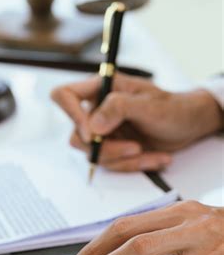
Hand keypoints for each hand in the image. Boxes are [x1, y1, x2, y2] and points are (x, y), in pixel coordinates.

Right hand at [51, 73, 222, 170]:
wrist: (189, 124)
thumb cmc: (173, 107)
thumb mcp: (149, 105)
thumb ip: (119, 108)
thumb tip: (93, 125)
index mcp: (100, 89)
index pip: (65, 95)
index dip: (71, 115)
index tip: (92, 134)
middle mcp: (96, 109)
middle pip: (78, 135)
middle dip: (106, 148)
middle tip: (134, 148)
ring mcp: (103, 130)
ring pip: (94, 154)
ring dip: (123, 159)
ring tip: (148, 151)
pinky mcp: (112, 148)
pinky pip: (111, 164)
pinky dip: (133, 165)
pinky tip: (154, 157)